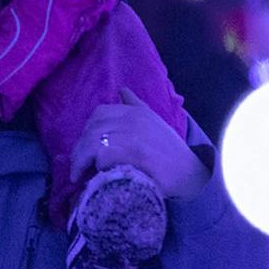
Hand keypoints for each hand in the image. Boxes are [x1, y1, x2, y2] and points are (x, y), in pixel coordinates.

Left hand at [68, 89, 207, 201]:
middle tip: (78, 168)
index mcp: (137, 111)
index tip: (86, 149)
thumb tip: (122, 90)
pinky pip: (103, 155)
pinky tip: (96, 178)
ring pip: (93, 142)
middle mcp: (134, 119)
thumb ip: (136, 106)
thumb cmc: (170, 152)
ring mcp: (135, 135)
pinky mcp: (135, 154)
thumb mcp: (154, 123)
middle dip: (80, 149)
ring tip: (80, 176)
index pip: (100, 113)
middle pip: (93, 129)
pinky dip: (95, 167)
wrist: (190, 174)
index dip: (88, 131)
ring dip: (82, 161)